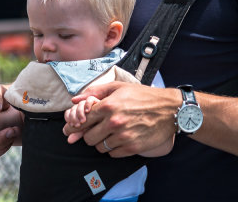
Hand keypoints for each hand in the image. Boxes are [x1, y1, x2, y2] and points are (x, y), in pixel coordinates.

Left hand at [63, 82, 178, 157]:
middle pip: (88, 137)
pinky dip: (113, 149)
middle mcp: (114, 122)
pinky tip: (118, 140)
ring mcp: (123, 136)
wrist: (170, 109)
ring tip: (109, 134)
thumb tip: (74, 100)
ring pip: (99, 147)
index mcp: (108, 105)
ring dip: (101, 142)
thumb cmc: (142, 96)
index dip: (75, 126)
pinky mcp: (133, 147)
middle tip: (95, 131)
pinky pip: (113, 154)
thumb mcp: (118, 87)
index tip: (72, 130)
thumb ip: (94, 92)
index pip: (82, 120)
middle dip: (88, 134)